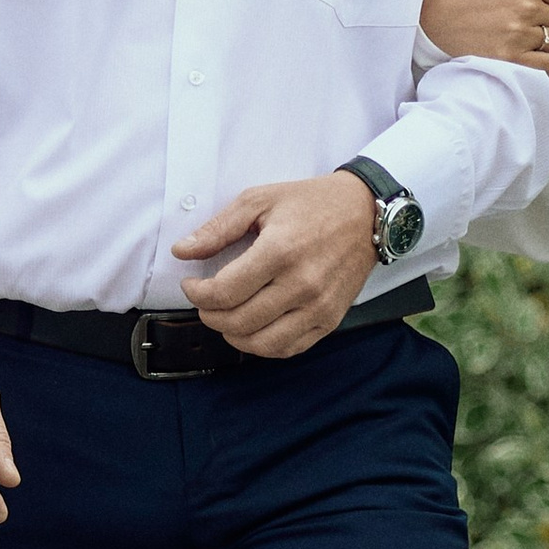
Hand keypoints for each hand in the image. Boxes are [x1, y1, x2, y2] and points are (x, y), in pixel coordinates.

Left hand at [174, 171, 378, 356]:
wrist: (366, 212)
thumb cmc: (312, 203)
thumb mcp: (259, 200)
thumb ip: (218, 228)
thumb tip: (182, 251)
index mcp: (281, 251)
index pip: (224, 293)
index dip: (197, 294)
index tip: (192, 284)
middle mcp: (302, 284)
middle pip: (238, 321)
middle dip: (210, 315)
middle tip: (205, 300)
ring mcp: (319, 306)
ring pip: (262, 344)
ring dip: (233, 335)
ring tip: (226, 317)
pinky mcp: (331, 319)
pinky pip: (289, 348)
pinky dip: (264, 345)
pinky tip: (254, 328)